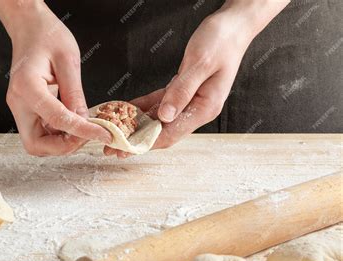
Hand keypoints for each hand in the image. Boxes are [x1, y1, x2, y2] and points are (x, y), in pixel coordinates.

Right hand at [0, 0, 111, 155]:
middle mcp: (18, 103)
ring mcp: (21, 108)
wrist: (29, 27)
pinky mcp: (27, 110)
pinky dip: (60, 134)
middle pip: (37, 145)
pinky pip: (42, 133)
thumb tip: (85, 121)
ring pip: (39, 143)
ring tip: (84, 128)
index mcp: (27, 87)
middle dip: (64, 146)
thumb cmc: (46, 35)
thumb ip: (75, 94)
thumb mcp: (68, 60)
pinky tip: (75, 121)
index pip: (57, 119)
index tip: (103, 134)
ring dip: (63, 142)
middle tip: (88, 134)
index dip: (82, 131)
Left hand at [105, 0, 288, 157]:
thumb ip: (182, 90)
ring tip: (116, 132)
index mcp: (205, 107)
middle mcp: (198, 108)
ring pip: (160, 119)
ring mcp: (191, 100)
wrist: (234, 25)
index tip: (126, 147)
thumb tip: (164, 116)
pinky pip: (160, 103)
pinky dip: (144, 107)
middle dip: (138, 139)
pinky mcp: (184, 90)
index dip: (147, 142)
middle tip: (113, 146)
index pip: (172, 133)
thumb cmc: (222, 41)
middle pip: (163, 131)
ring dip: (138, 126)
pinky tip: (127, 109)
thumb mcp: (200, 63)